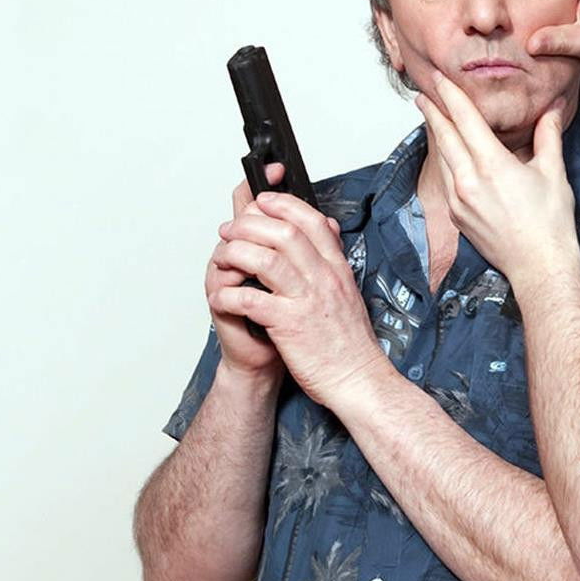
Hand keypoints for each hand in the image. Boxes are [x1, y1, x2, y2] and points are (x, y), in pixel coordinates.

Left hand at [208, 190, 384, 402]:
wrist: (358, 380)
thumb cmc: (349, 343)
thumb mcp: (348, 291)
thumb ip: (333, 259)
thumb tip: (327, 227)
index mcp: (337, 269)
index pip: (312, 220)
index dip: (282, 204)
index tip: (261, 200)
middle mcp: (323, 279)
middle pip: (283, 232)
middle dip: (249, 224)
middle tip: (230, 230)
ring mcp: (306, 301)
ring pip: (265, 259)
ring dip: (235, 253)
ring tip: (222, 258)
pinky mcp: (289, 326)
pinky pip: (251, 300)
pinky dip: (229, 295)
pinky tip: (221, 297)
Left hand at [420, 74, 579, 286]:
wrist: (539, 267)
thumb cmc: (549, 225)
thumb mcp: (553, 173)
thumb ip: (548, 136)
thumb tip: (552, 108)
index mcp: (492, 166)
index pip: (464, 120)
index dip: (450, 95)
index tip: (438, 79)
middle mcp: (468, 182)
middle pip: (444, 137)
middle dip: (433, 112)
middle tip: (423, 93)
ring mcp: (459, 201)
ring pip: (442, 159)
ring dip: (436, 136)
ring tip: (432, 120)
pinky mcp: (458, 217)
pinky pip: (445, 180)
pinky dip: (444, 162)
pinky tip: (447, 156)